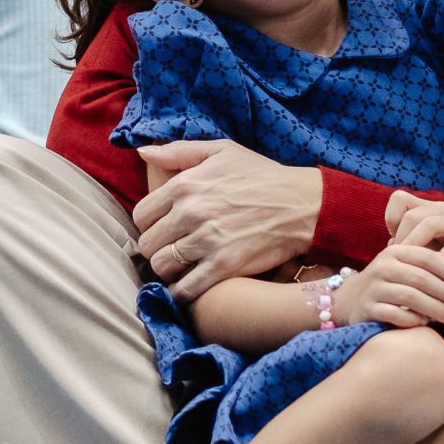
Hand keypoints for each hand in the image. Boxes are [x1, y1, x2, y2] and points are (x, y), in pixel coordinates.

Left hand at [134, 139, 322, 300]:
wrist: (301, 204)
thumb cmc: (261, 175)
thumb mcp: (221, 151)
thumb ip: (179, 151)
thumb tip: (143, 151)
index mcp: (185, 185)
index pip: (141, 215)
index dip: (149, 224)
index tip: (162, 228)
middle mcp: (190, 213)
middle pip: (147, 244)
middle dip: (157, 248)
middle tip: (172, 249)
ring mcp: (206, 241)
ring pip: (162, 267)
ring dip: (168, 270)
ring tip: (181, 266)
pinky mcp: (224, 266)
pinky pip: (185, 289)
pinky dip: (181, 292)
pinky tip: (188, 286)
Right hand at [331, 242, 443, 328]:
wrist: (348, 300)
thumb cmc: (386, 283)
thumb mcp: (401, 267)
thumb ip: (424, 267)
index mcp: (394, 252)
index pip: (426, 257)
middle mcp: (382, 267)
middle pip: (421, 278)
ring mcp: (373, 288)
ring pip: (410, 297)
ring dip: (434, 308)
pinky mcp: (367, 309)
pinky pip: (395, 315)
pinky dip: (413, 320)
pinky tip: (424, 323)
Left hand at [385, 190, 443, 279]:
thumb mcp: (430, 242)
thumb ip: (411, 242)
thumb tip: (389, 250)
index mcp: (428, 208)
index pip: (399, 199)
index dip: (391, 219)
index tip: (395, 242)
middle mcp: (441, 211)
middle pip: (411, 215)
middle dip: (401, 239)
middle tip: (401, 260)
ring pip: (430, 224)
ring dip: (417, 244)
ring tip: (414, 263)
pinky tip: (442, 262)